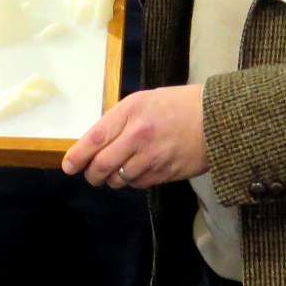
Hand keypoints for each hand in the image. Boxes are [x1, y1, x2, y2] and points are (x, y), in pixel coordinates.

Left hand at [60, 84, 207, 188]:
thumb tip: (96, 142)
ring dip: (112, 179)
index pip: (95, 138)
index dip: (78, 155)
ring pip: (119, 179)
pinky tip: (137, 172)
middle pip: (102, 165)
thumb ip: (119, 120)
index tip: (69, 166)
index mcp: (130, 112)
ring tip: (116, 172)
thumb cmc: (177, 105)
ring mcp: (153, 157)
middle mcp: (138, 136)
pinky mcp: (166, 173)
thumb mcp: (143, 101)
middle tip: (91, 175)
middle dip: (92, 174)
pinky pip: (139, 184)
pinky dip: (132, 182)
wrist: (216, 118)